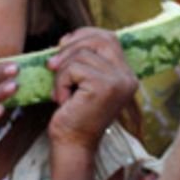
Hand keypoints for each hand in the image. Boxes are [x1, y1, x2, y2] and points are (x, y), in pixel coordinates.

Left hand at [46, 28, 138, 155]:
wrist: (72, 145)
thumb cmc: (73, 114)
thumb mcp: (82, 81)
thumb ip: (84, 59)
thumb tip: (66, 38)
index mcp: (126, 75)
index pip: (110, 38)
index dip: (84, 35)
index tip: (63, 44)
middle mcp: (128, 77)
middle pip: (100, 40)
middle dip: (71, 47)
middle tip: (52, 65)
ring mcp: (118, 82)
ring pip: (82, 54)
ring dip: (62, 71)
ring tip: (59, 91)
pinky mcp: (104, 88)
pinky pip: (74, 68)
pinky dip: (60, 82)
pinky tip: (62, 99)